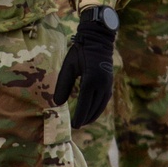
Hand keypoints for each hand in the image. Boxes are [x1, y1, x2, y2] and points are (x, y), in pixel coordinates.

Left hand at [54, 10, 116, 128]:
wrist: (98, 40)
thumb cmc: (80, 52)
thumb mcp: (68, 66)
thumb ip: (63, 85)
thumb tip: (57, 103)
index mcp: (91, 79)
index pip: (84, 104)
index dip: (79, 116)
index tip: (73, 126)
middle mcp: (102, 84)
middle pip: (94, 108)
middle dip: (85, 119)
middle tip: (76, 127)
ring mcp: (108, 84)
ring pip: (101, 106)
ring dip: (93, 116)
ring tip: (83, 122)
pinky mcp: (110, 83)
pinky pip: (105, 100)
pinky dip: (98, 108)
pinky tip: (92, 112)